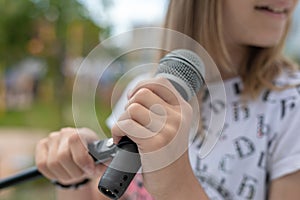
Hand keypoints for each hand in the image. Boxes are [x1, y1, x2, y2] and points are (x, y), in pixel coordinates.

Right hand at [35, 127, 105, 184]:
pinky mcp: (42, 146)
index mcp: (82, 133)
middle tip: (82, 174)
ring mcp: (52, 138)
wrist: (82, 154)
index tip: (90, 170)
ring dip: (64, 175)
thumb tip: (109, 163)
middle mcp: (65, 132)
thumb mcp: (102, 159)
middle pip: (62, 156)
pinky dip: (52, 174)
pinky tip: (63, 172)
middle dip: (74, 171)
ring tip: (74, 174)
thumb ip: (106, 161)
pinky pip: (42, 165)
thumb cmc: (93, 156)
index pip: (75, 141)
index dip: (82, 160)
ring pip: (52, 163)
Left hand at [111, 77, 194, 197]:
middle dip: (129, 106)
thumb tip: (133, 93)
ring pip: (131, 108)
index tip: (133, 99)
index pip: (160, 82)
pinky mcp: (154, 142)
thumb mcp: (171, 127)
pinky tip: (121, 141)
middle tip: (131, 123)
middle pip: (142, 94)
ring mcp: (168, 129)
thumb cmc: (166, 154)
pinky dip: (117, 132)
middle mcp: (178, 117)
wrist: (175, 183)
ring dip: (122, 121)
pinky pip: (124, 125)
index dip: (142, 86)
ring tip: (127, 134)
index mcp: (183, 110)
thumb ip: (159, 109)